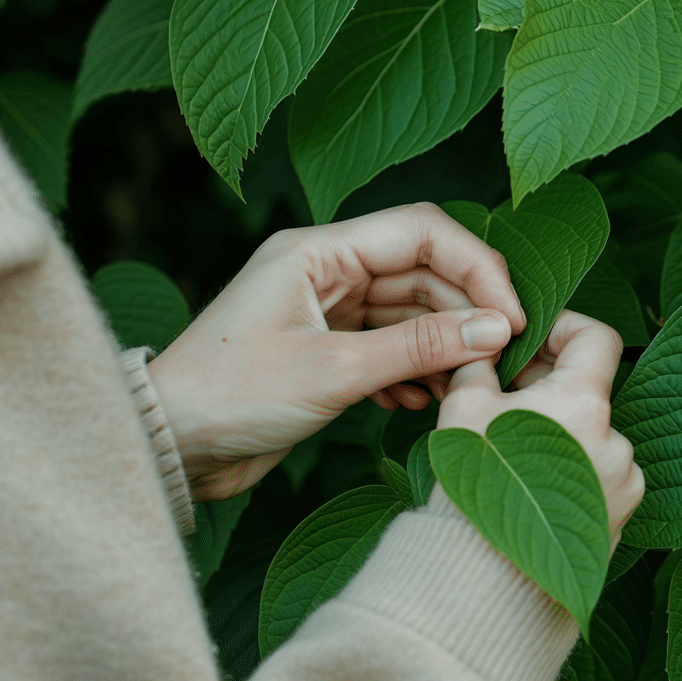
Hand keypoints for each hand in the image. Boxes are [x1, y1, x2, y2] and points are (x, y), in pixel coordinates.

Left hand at [148, 203, 525, 500]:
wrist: (170, 448)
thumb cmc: (230, 396)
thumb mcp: (334, 371)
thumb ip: (419, 347)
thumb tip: (496, 329)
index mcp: (318, 250)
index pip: (422, 231)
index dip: (477, 268)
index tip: (511, 316)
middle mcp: (325, 269)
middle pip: (423, 272)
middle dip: (466, 313)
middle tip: (499, 358)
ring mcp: (327, 309)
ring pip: (410, 313)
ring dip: (443, 348)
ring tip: (464, 387)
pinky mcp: (327, 349)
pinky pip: (390, 346)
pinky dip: (413, 370)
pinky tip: (421, 402)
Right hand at [433, 311, 644, 545]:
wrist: (487, 579)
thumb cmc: (474, 489)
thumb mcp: (463, 409)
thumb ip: (481, 364)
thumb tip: (488, 341)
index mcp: (584, 405)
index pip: (596, 338)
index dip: (564, 327)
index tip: (533, 337)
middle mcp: (616, 441)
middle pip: (588, 392)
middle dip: (548, 386)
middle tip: (504, 393)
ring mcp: (624, 482)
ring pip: (591, 436)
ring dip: (557, 432)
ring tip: (512, 451)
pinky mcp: (621, 516)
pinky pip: (597, 475)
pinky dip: (570, 469)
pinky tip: (531, 486)